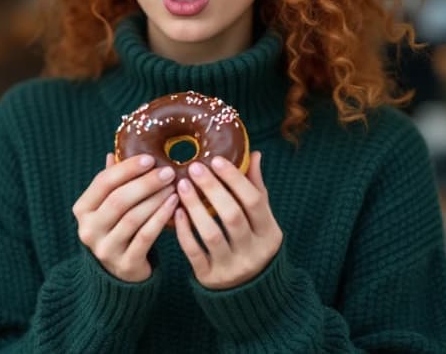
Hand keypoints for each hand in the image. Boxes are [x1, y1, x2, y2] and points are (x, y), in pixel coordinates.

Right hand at [72, 153, 178, 281]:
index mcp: (82, 209)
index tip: (150, 158)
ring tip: (174, 186)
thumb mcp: (108, 204)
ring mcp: (105, 249)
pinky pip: (146, 236)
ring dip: (156, 199)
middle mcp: (89, 230)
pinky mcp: (124, 264)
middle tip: (168, 172)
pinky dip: (161, 218)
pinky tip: (175, 204)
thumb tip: (114, 151)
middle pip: (118, 200)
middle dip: (146, 183)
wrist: (119, 272)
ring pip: (133, 218)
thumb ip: (111, 181)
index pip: (103, 182)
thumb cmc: (116, 227)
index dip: (127, 168)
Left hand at [174, 151, 282, 289]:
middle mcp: (253, 251)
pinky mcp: (210, 277)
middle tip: (194, 168)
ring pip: (211, 234)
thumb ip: (256, 188)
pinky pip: (194, 252)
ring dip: (195, 207)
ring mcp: (232, 266)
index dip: (235, 179)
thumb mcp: (262, 219)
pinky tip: (176, 211)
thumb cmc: (253, 243)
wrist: (249, 291)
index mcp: (269, 233)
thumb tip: (254, 154)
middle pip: (232, 216)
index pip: (254, 201)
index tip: (216, 160)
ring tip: (182, 186)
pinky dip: (184, 230)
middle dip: (212, 189)